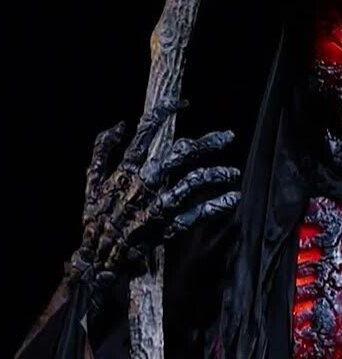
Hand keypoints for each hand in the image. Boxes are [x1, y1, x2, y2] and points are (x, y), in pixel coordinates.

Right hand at [68, 103, 240, 307]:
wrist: (97, 255)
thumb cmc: (96, 216)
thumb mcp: (91, 179)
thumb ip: (103, 149)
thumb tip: (121, 124)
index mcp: (126, 169)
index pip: (147, 132)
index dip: (164, 112)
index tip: (184, 102)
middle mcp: (144, 183)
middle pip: (180, 154)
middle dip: (208, 143)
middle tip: (229, 136)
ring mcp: (157, 204)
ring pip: (193, 181)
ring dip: (217, 174)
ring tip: (234, 172)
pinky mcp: (167, 225)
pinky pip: (196, 213)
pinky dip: (216, 205)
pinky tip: (233, 199)